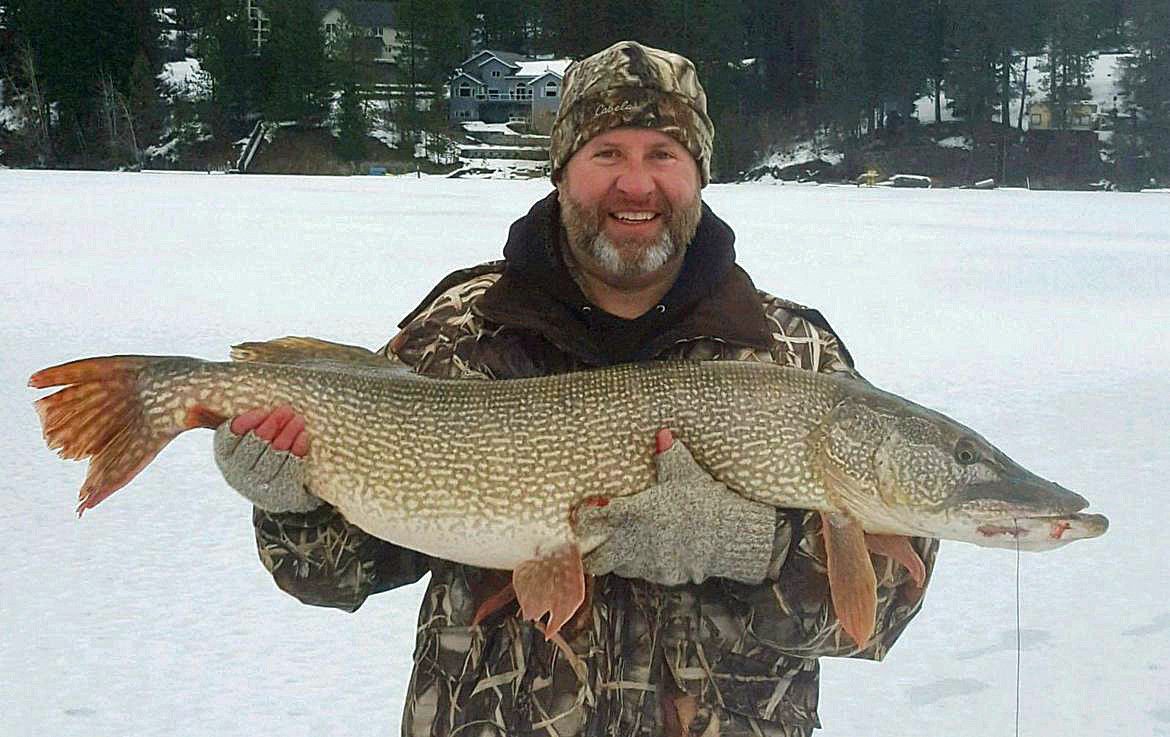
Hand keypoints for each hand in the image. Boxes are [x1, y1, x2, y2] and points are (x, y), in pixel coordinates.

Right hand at [213, 405, 320, 512]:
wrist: (280, 494)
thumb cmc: (260, 455)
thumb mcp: (244, 440)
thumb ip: (237, 422)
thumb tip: (203, 404)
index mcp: (224, 455)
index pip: (228, 436)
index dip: (245, 422)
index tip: (263, 410)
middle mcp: (236, 473)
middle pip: (253, 445)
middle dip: (272, 425)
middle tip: (286, 409)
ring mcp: (257, 486)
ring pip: (273, 456)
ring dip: (288, 434)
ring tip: (299, 419)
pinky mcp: (279, 493)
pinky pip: (289, 469)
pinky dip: (297, 450)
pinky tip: (303, 436)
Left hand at [575, 431, 779, 586]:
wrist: (729, 535)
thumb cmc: (704, 500)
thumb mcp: (685, 473)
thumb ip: (668, 455)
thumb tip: (662, 433)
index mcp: (632, 513)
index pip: (593, 520)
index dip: (584, 518)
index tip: (585, 513)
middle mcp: (633, 542)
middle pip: (595, 558)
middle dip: (591, 552)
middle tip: (593, 541)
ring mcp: (648, 563)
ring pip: (618, 568)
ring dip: (616, 558)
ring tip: (624, 544)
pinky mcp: (664, 577)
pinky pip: (644, 573)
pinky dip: (642, 565)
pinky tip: (651, 553)